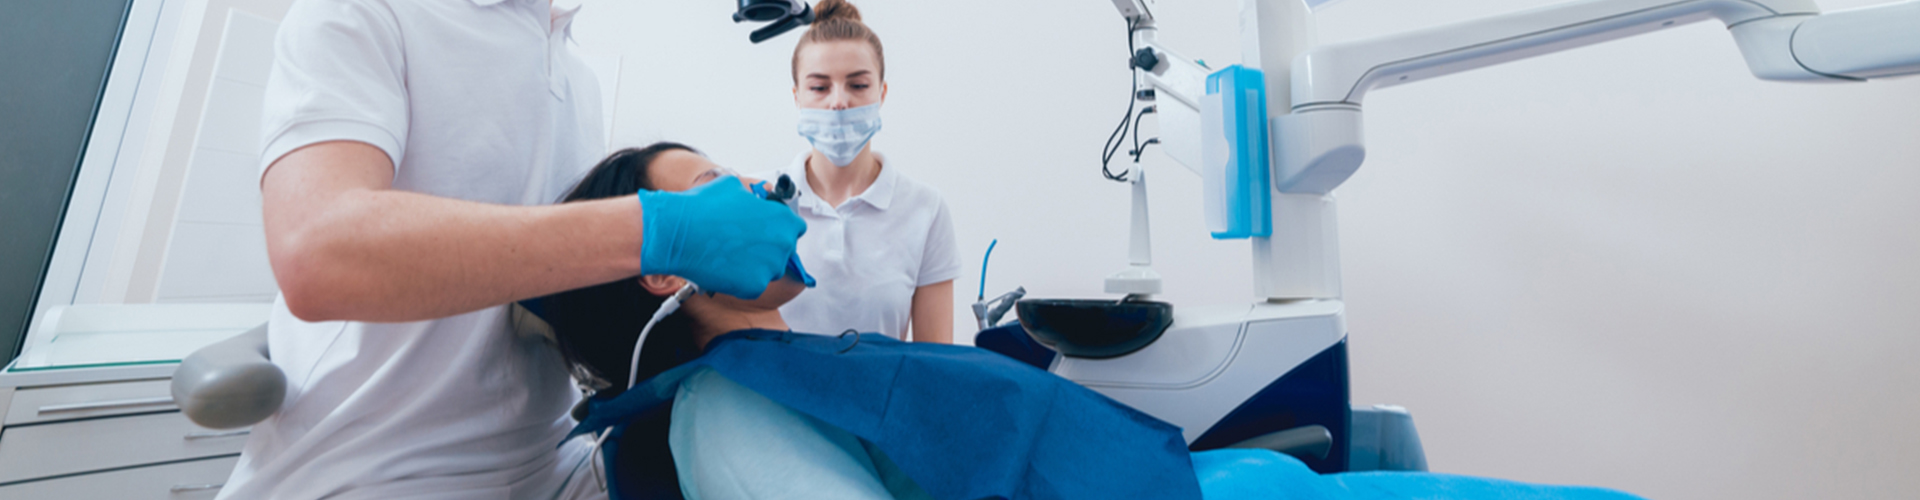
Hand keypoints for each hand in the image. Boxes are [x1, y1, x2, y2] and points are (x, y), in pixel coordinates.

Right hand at [636, 176, 805, 298]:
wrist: (678, 233)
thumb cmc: (703, 208)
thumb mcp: (734, 187)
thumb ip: (752, 197)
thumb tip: (752, 198)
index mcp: (782, 219)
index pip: (794, 228)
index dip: (779, 229)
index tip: (767, 231)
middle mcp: (782, 244)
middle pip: (783, 251)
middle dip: (767, 249)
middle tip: (743, 244)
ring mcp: (769, 267)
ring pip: (769, 270)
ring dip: (755, 266)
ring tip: (730, 256)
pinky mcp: (753, 286)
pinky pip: (752, 285)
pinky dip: (740, 280)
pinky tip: (724, 268)